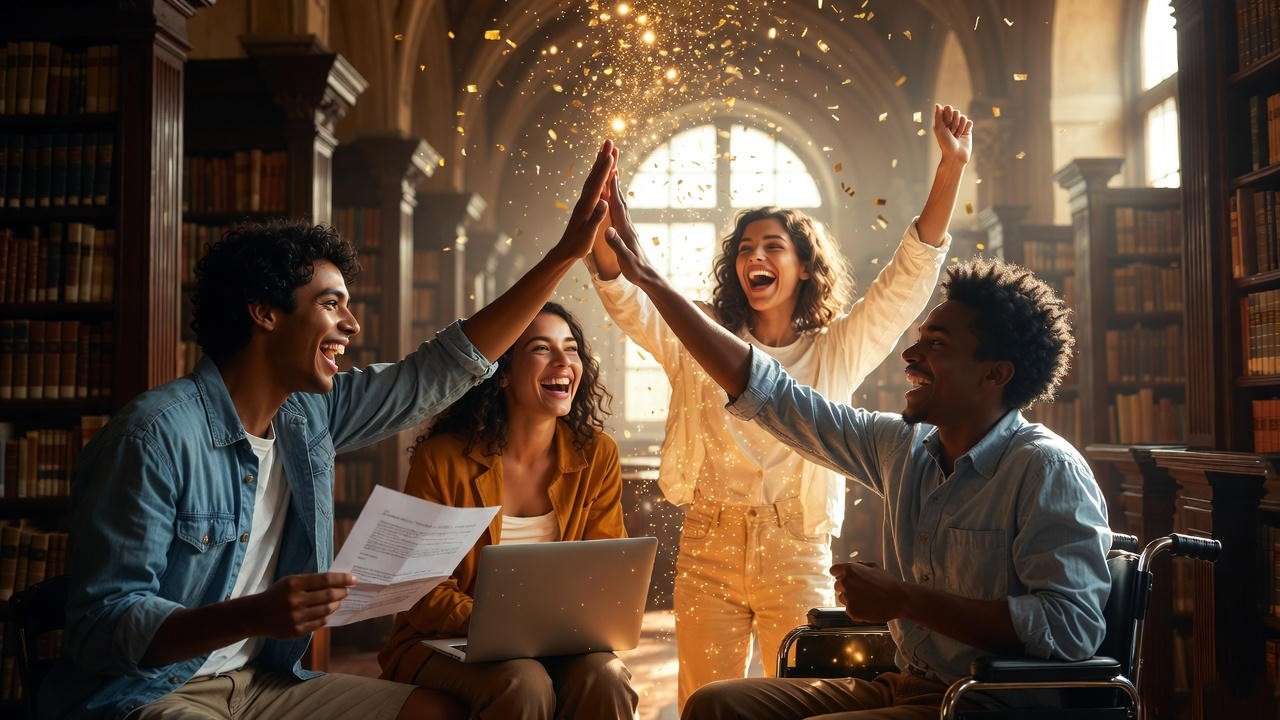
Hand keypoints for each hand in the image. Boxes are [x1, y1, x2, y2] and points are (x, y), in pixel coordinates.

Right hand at [249, 572, 355, 638]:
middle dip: (342, 592)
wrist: (257, 615)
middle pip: (329, 595)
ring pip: (327, 610)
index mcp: (294, 584)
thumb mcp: (290, 581)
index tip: (354, 579)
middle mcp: (296, 600)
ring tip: (338, 601)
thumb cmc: (277, 594)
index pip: (325, 580)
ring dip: (336, 604)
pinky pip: (319, 623)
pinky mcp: (297, 631)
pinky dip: (326, 616)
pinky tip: (327, 612)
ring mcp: (297, 617)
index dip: (342, 579)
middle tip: (347, 591)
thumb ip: (310, 581)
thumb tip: (337, 581)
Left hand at [550, 141, 614, 261]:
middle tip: (609, 141)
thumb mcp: (588, 234)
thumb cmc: (578, 245)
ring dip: (601, 162)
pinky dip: (600, 175)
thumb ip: (596, 217)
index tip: (611, 155)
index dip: (605, 169)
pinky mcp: (586, 204)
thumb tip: (603, 202)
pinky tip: (605, 171)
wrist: (565, 250)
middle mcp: (584, 199)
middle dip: (603, 157)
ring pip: (594, 177)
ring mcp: (584, 201)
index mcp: (587, 206)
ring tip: (607, 149)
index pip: (597, 184)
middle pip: (595, 174)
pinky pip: (595, 185)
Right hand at [601, 167, 663, 289]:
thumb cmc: (636, 270)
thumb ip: (617, 244)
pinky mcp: (628, 232)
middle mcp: (628, 225)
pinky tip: (614, 199)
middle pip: (620, 199)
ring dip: (616, 189)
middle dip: (615, 182)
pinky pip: (620, 212)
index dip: (613, 189)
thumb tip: (608, 230)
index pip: (617, 206)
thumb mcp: (625, 259)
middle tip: (612, 164)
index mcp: (625, 230)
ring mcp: (629, 228)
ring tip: (612, 175)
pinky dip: (616, 201)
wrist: (649, 277)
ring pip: (621, 204)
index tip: (610, 171)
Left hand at [831, 562, 912, 623]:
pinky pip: (849, 610)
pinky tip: (868, 607)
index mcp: (849, 570)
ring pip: (842, 598)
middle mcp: (845, 583)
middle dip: (846, 587)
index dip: (839, 574)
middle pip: (837, 585)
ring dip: (850, 599)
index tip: (844, 578)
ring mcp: (847, 598)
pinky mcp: (851, 611)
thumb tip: (850, 567)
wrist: (898, 599)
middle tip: (860, 590)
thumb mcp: (874, 566)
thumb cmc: (888, 582)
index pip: (834, 570)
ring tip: (866, 599)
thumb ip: (859, 565)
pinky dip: (856, 609)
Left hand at [933, 104, 972, 164]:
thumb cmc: (945, 143)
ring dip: (960, 127)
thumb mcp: (939, 129)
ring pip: (964, 117)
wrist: (956, 155)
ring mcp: (960, 126)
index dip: (949, 114)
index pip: (948, 108)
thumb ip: (938, 116)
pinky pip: (970, 122)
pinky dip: (967, 128)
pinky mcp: (967, 130)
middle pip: (956, 112)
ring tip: (957, 136)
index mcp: (942, 121)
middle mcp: (951, 123)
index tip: (947, 123)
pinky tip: (964, 135)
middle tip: (951, 132)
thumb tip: (937, 104)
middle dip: (954, 122)